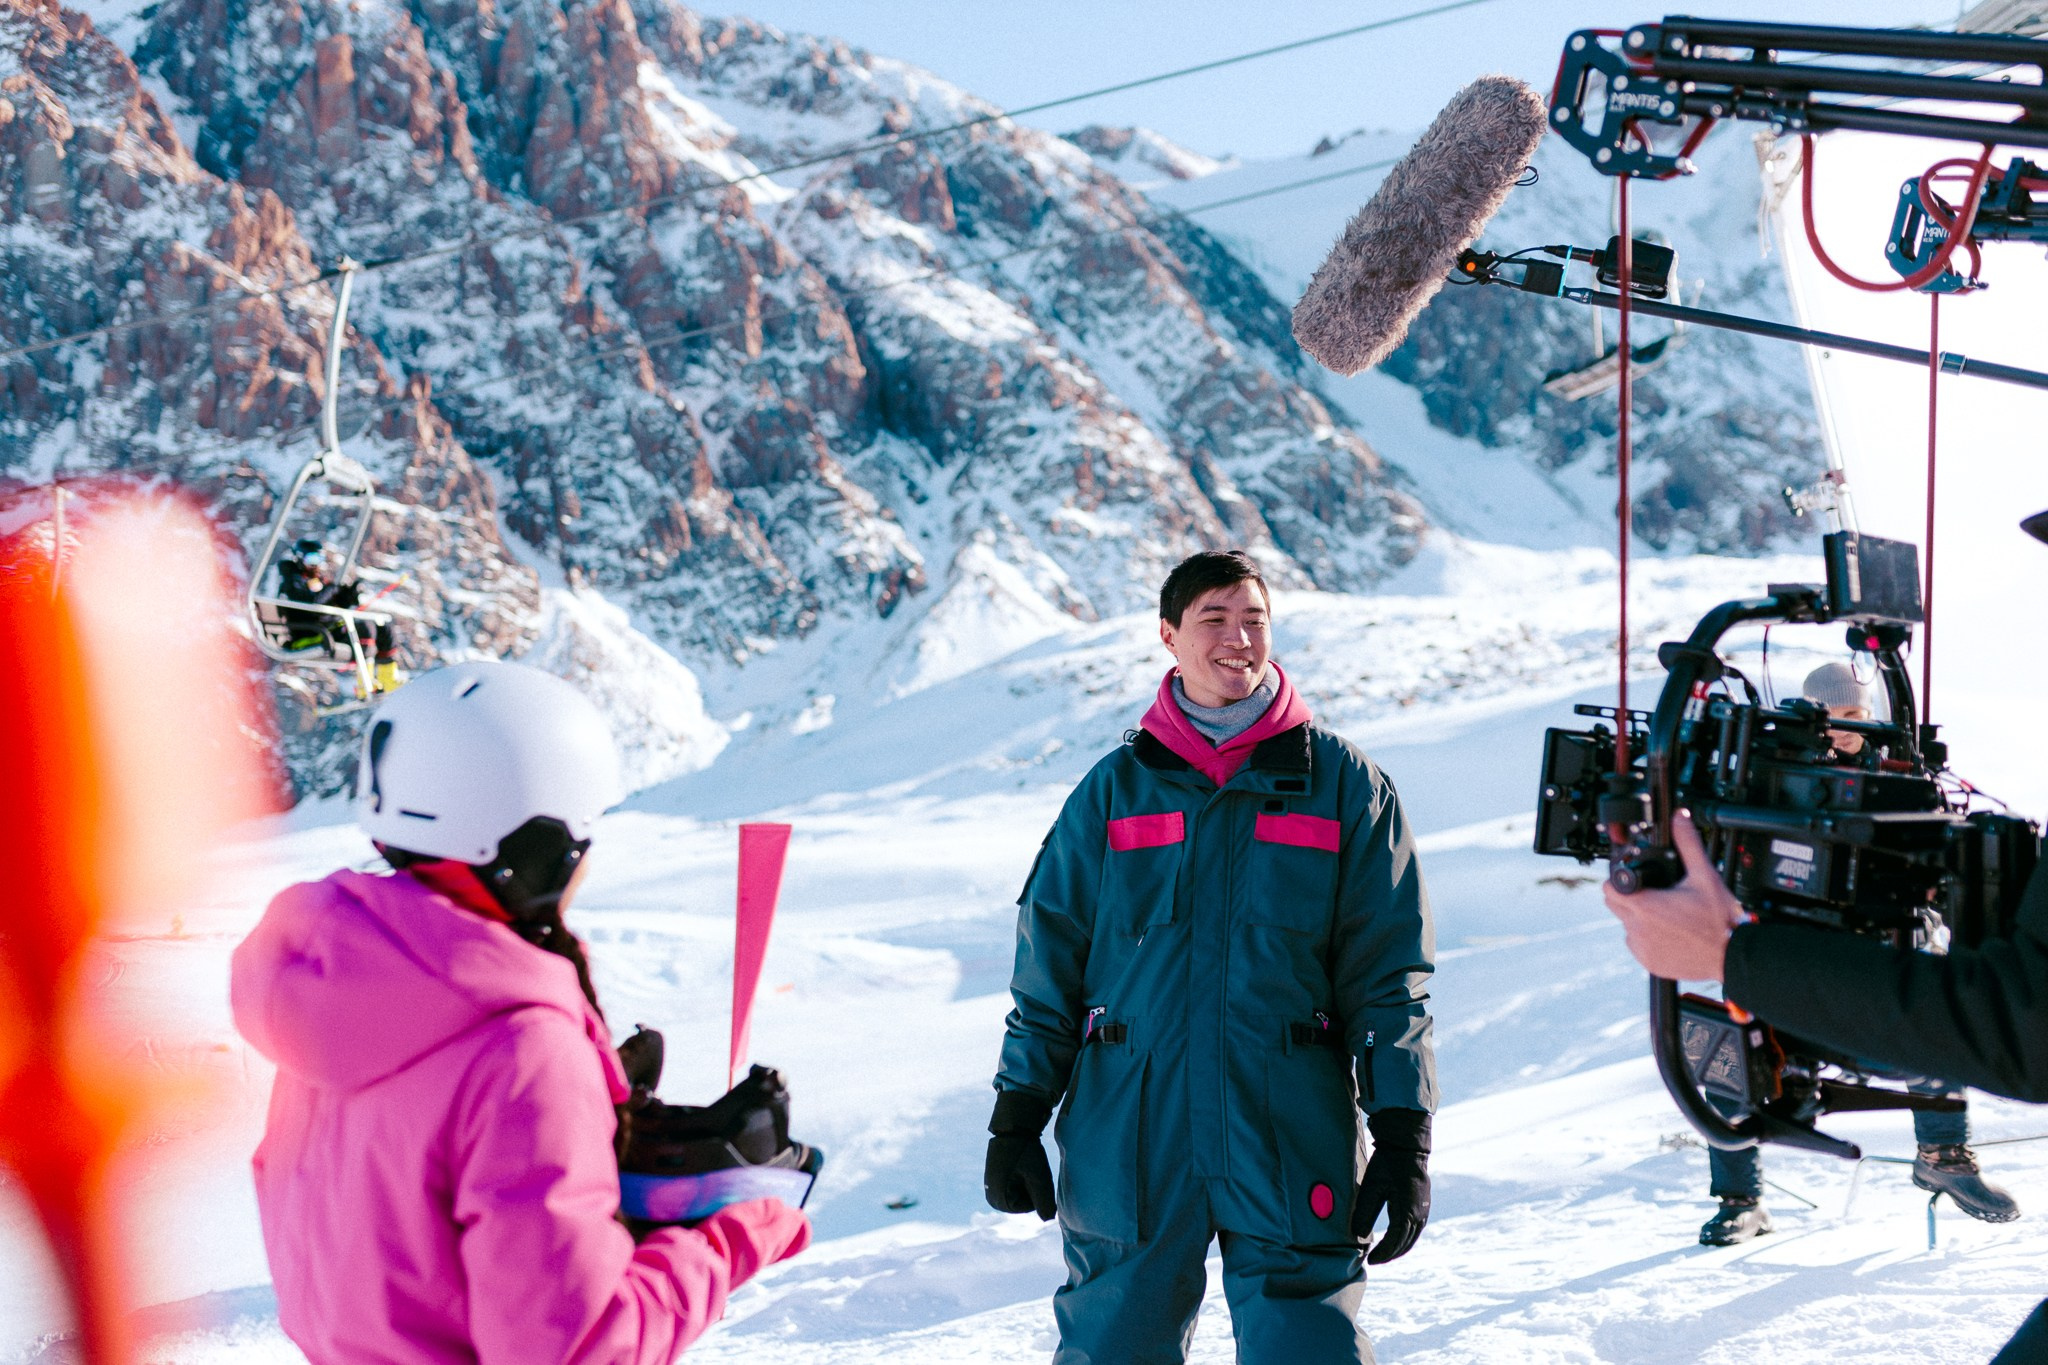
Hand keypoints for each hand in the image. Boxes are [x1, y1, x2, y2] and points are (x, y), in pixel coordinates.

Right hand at [984, 1090, 1056, 1220]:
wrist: (1012, 1128)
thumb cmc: (1026, 1152)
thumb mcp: (1039, 1178)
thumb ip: (1044, 1202)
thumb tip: (1048, 1221)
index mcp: (999, 1200)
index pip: (1032, 1207)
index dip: (1036, 1189)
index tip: (1030, 1171)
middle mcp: (992, 1199)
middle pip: (1026, 1203)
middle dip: (1032, 1188)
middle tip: (1028, 1167)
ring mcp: (991, 1190)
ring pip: (1023, 1195)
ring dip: (1028, 1182)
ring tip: (1024, 1165)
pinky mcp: (994, 1182)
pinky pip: (1016, 1187)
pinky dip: (1022, 1177)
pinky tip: (1019, 1164)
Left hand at [1354, 1108, 1429, 1263]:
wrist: (1408, 1147)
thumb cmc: (1387, 1165)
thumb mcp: (1371, 1187)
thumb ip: (1364, 1212)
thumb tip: (1358, 1235)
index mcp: (1407, 1212)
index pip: (1394, 1242)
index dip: (1382, 1254)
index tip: (1369, 1260)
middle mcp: (1420, 1215)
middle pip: (1405, 1244)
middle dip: (1389, 1255)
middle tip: (1373, 1260)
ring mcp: (1424, 1211)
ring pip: (1412, 1239)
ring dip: (1397, 1248)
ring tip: (1382, 1254)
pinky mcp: (1424, 1206)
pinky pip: (1415, 1230)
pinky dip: (1404, 1239)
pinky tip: (1394, 1240)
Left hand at [1602, 812, 1746, 981]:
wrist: (1732, 956)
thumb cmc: (1719, 920)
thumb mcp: (1704, 876)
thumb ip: (1688, 843)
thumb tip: (1680, 818)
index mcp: (1645, 906)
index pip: (1609, 889)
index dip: (1618, 881)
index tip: (1632, 880)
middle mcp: (1637, 929)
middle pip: (1615, 906)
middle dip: (1629, 898)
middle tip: (1654, 895)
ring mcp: (1642, 949)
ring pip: (1627, 926)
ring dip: (1640, 919)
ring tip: (1667, 914)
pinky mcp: (1650, 963)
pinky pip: (1638, 946)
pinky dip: (1648, 938)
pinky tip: (1670, 932)